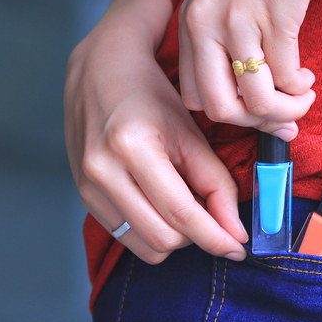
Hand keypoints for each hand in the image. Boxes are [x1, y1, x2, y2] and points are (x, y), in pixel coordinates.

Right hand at [65, 15, 248, 264]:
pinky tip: (160, 205)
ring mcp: (87, 186)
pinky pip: (126, 236)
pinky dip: (151, 230)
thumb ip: (216, 184)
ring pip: (144, 246)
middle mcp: (102, 170)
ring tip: (184, 207)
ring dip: (174, 237)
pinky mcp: (83, 196)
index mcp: (132, 146)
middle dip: (196, 237)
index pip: (181, 214)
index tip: (239, 248)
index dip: (215, 237)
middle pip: (162, 238)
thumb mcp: (191, 133)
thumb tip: (234, 233)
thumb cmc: (149, 95)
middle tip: (212, 216)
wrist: (99, 73)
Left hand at [177, 0, 321, 133]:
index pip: (193, 95)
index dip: (226, 114)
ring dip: (284, 110)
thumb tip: (249, 99)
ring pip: (255, 101)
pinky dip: (298, 88)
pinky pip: (284, 78)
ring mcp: (238, 25)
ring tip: (301, 98)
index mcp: (189, 25)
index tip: (251, 113)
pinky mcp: (275, 21)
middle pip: (217, 109)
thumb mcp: (223, 0)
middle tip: (277, 118)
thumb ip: (224, 42)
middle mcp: (205, 28)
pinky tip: (306, 79)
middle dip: (252, 125)